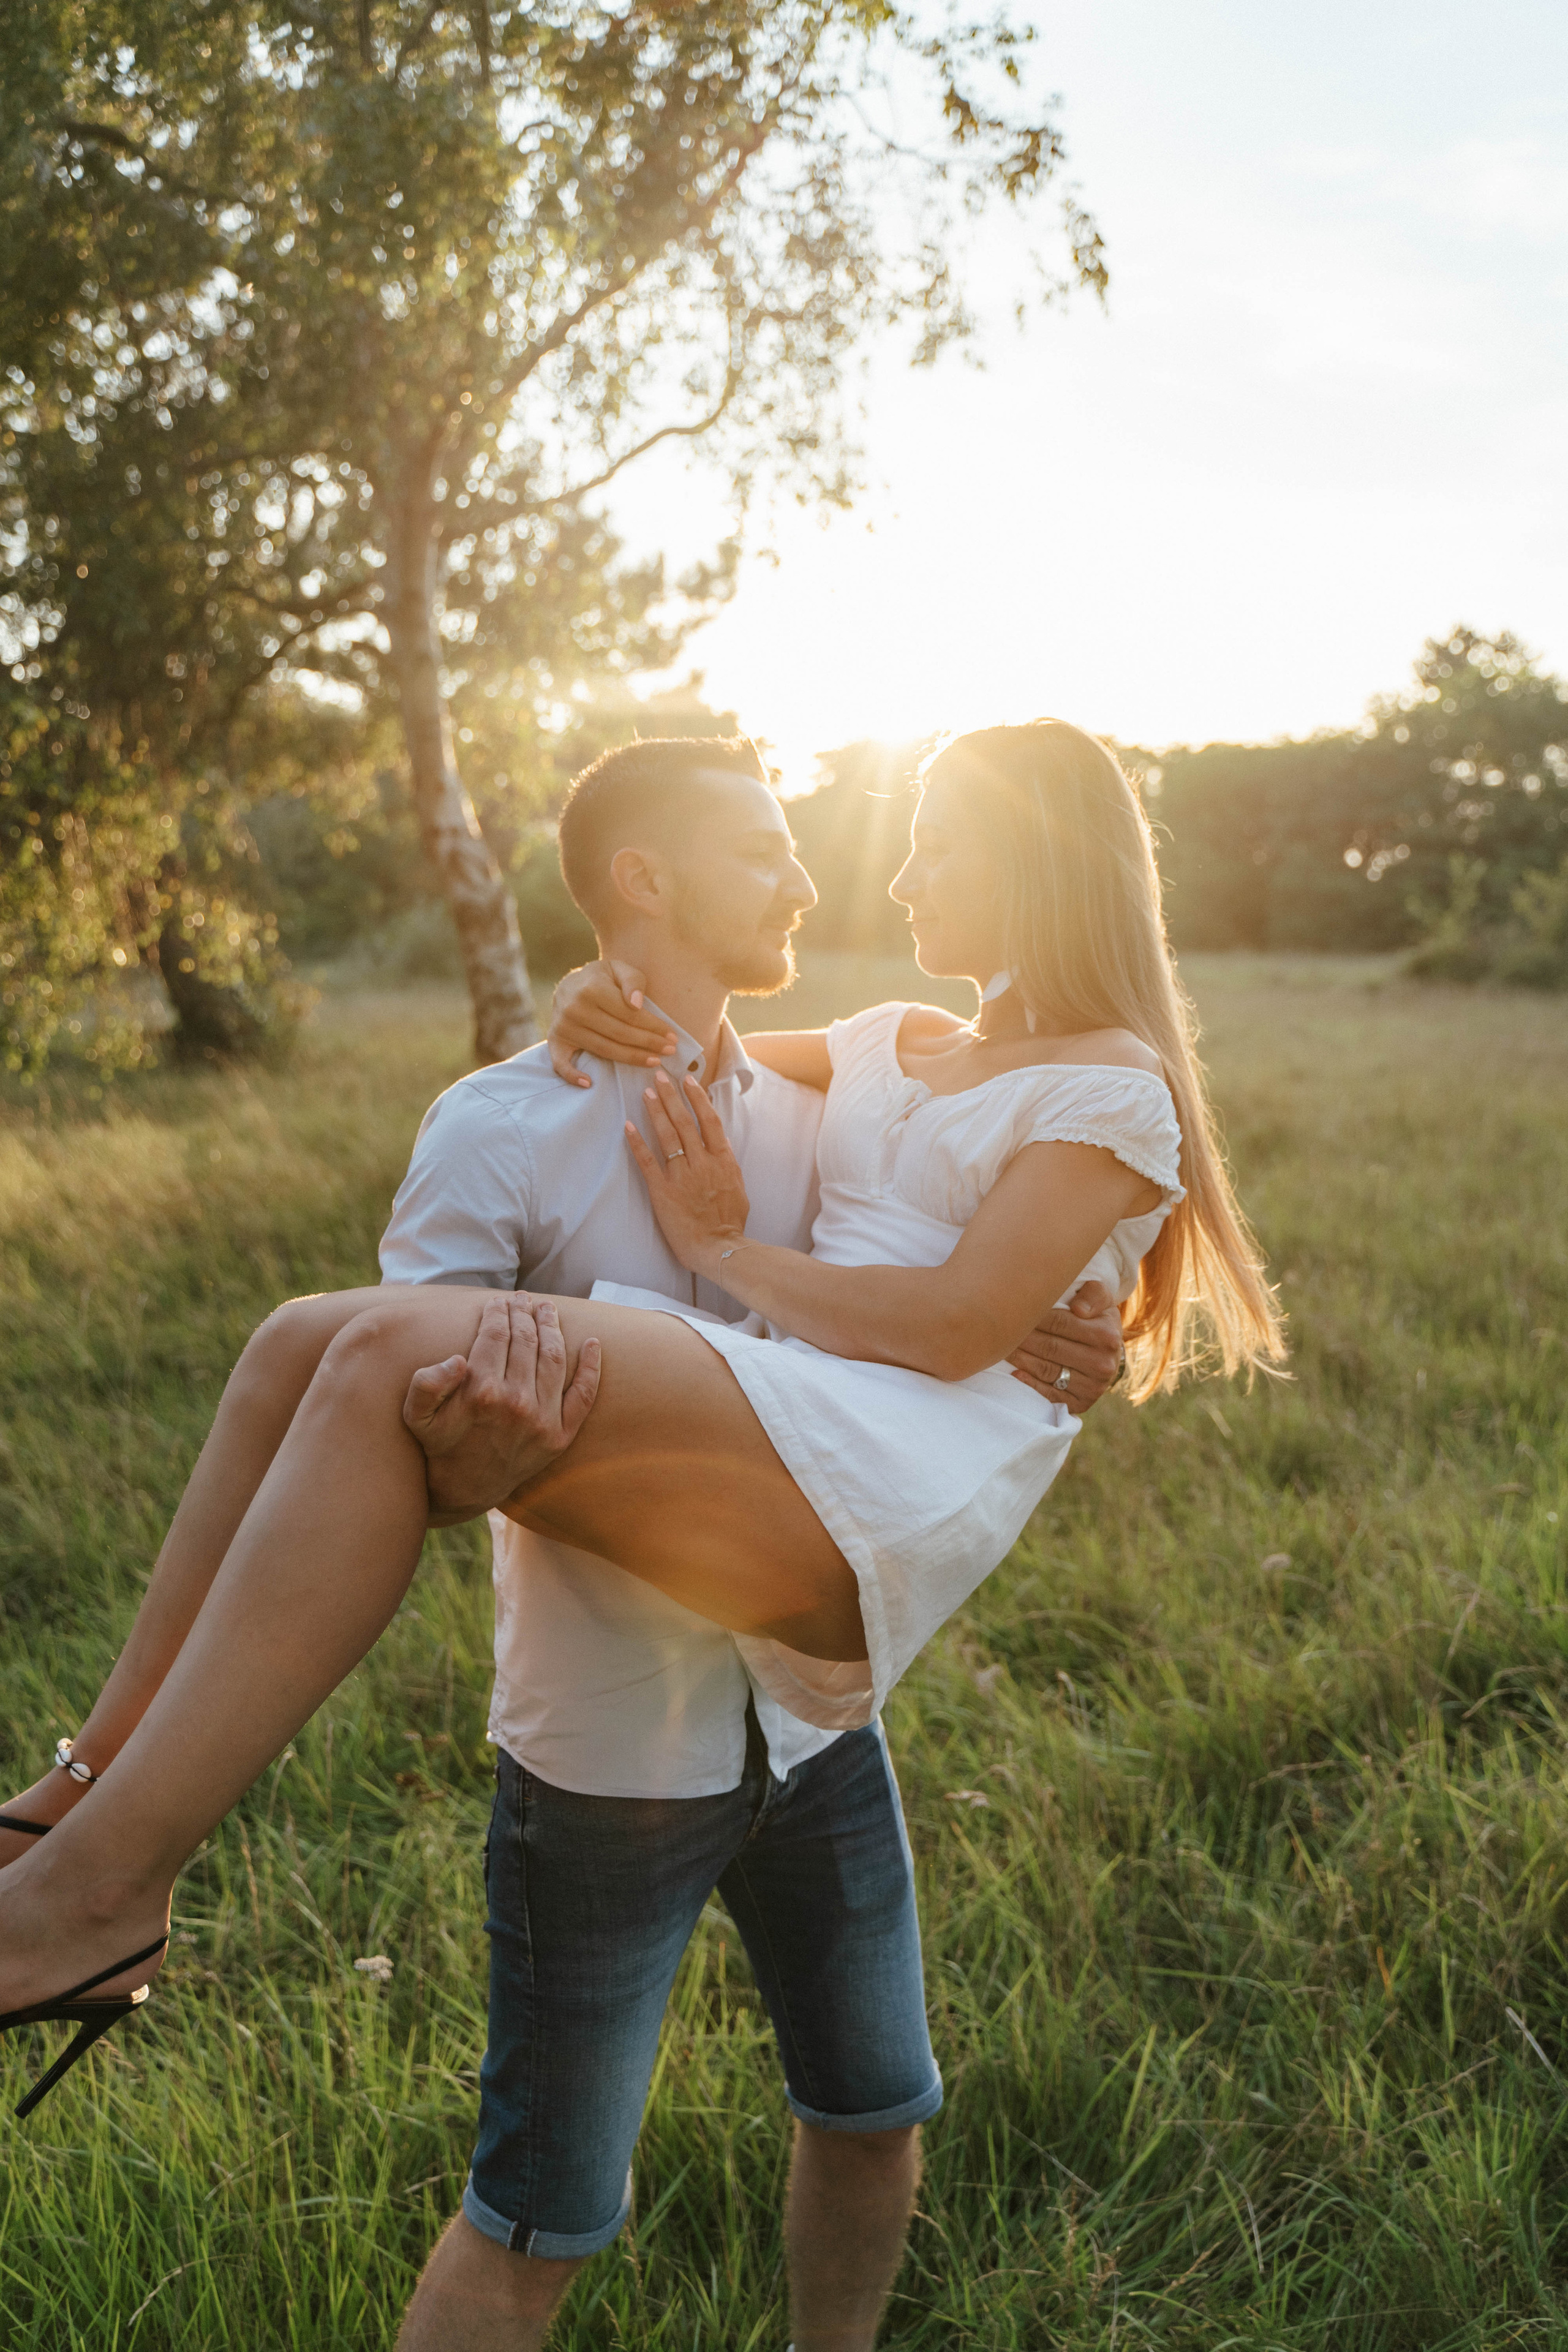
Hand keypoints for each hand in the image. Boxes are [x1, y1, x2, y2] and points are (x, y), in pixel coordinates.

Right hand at [403, 1294, 600, 1520]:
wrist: (465, 1490)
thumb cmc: (439, 1444)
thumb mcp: (417, 1415)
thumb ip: (427, 1383)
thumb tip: (457, 1359)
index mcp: (481, 1392)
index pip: (495, 1335)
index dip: (497, 1313)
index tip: (497, 1302)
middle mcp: (516, 1403)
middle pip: (526, 1341)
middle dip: (524, 1314)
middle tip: (523, 1300)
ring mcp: (542, 1420)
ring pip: (554, 1359)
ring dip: (553, 1328)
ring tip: (547, 1309)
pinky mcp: (560, 1437)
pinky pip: (584, 1396)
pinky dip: (592, 1368)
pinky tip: (593, 1343)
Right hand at [548, 957, 676, 1086]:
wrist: (569, 984)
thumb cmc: (601, 977)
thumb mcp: (618, 968)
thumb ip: (632, 981)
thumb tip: (637, 1004)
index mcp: (592, 989)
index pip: (630, 1015)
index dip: (654, 1027)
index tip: (672, 1036)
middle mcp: (575, 1009)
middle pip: (620, 1034)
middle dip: (649, 1044)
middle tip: (670, 1051)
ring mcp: (564, 1027)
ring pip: (604, 1050)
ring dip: (631, 1059)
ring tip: (654, 1062)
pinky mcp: (556, 1040)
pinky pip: (560, 1063)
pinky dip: (572, 1075)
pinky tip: (588, 1083)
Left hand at [624, 1066, 750, 1276]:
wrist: (720, 1248)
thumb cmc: (730, 1223)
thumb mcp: (737, 1187)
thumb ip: (726, 1165)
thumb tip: (720, 1148)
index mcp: (723, 1160)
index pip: (709, 1121)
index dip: (698, 1098)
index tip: (689, 1082)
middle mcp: (703, 1162)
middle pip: (686, 1121)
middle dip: (672, 1096)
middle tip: (660, 1076)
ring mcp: (682, 1175)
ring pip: (668, 1135)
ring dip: (656, 1111)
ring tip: (646, 1092)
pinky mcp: (663, 1191)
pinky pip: (648, 1162)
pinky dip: (638, 1143)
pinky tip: (628, 1126)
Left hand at [1007, 1279, 1124, 1410]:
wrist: (1108, 1352)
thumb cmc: (1096, 1318)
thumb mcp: (1102, 1298)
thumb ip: (1093, 1294)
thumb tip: (1078, 1309)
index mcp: (1106, 1336)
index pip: (1060, 1323)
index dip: (1033, 1316)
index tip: (1013, 1309)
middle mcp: (1102, 1364)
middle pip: (1050, 1347)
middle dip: (1022, 1337)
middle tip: (999, 1328)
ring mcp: (1092, 1387)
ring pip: (1047, 1370)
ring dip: (1020, 1359)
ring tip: (1001, 1348)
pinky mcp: (1081, 1404)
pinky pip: (1050, 1394)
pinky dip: (1030, 1384)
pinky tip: (1015, 1373)